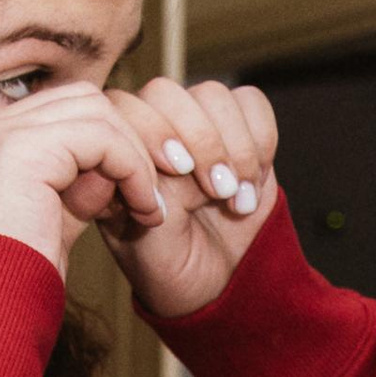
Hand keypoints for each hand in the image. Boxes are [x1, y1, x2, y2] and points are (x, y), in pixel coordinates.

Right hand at [0, 82, 171, 272]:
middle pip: (83, 99)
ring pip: (97, 110)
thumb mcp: (51, 223)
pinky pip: (102, 137)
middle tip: (155, 191)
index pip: (64, 112)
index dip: (110, 145)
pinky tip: (140, 208)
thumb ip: (78, 187)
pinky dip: (132, 169)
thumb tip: (114, 169)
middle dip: (130, 139)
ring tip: (148, 206)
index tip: (140, 192)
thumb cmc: (10, 285)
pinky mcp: (22, 150)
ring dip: (135, 156)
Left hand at [100, 74, 281, 320]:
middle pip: (166, 92)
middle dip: (199, 140)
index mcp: (114, 151)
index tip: (179, 172)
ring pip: (212, 94)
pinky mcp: (239, 127)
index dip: (153, 131)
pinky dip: (260, 140)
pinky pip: (251, 103)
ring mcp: (194, 125)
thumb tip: (164, 153)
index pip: (122, 106)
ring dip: (234, 146)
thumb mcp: (142, 239)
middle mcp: (150, 128)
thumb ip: (142, 191)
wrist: (217, 284)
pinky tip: (253, 181)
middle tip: (217, 191)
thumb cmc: (168, 265)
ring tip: (236, 197)